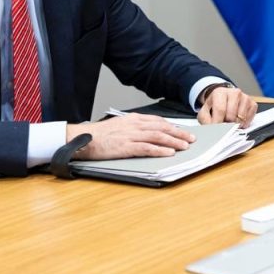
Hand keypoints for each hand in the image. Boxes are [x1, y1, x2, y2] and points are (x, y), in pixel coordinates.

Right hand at [66, 114, 195, 159]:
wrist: (83, 138)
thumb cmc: (99, 134)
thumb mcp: (119, 125)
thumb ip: (133, 127)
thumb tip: (147, 132)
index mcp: (133, 119)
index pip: (158, 121)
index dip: (172, 126)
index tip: (183, 130)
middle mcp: (134, 125)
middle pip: (162, 128)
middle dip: (178, 133)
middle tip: (191, 138)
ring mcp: (130, 135)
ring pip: (158, 137)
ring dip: (173, 141)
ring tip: (185, 146)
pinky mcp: (126, 147)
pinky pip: (147, 148)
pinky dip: (160, 150)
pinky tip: (169, 153)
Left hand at [198, 86, 256, 127]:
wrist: (223, 100)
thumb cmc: (214, 107)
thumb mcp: (205, 112)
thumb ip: (206, 121)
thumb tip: (212, 131)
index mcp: (220, 92)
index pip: (220, 110)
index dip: (218, 123)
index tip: (216, 131)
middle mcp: (234, 92)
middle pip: (231, 115)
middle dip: (226, 125)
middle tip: (223, 125)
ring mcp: (245, 97)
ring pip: (241, 118)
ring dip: (235, 125)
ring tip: (230, 122)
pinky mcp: (253, 104)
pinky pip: (249, 119)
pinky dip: (243, 124)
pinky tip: (238, 121)